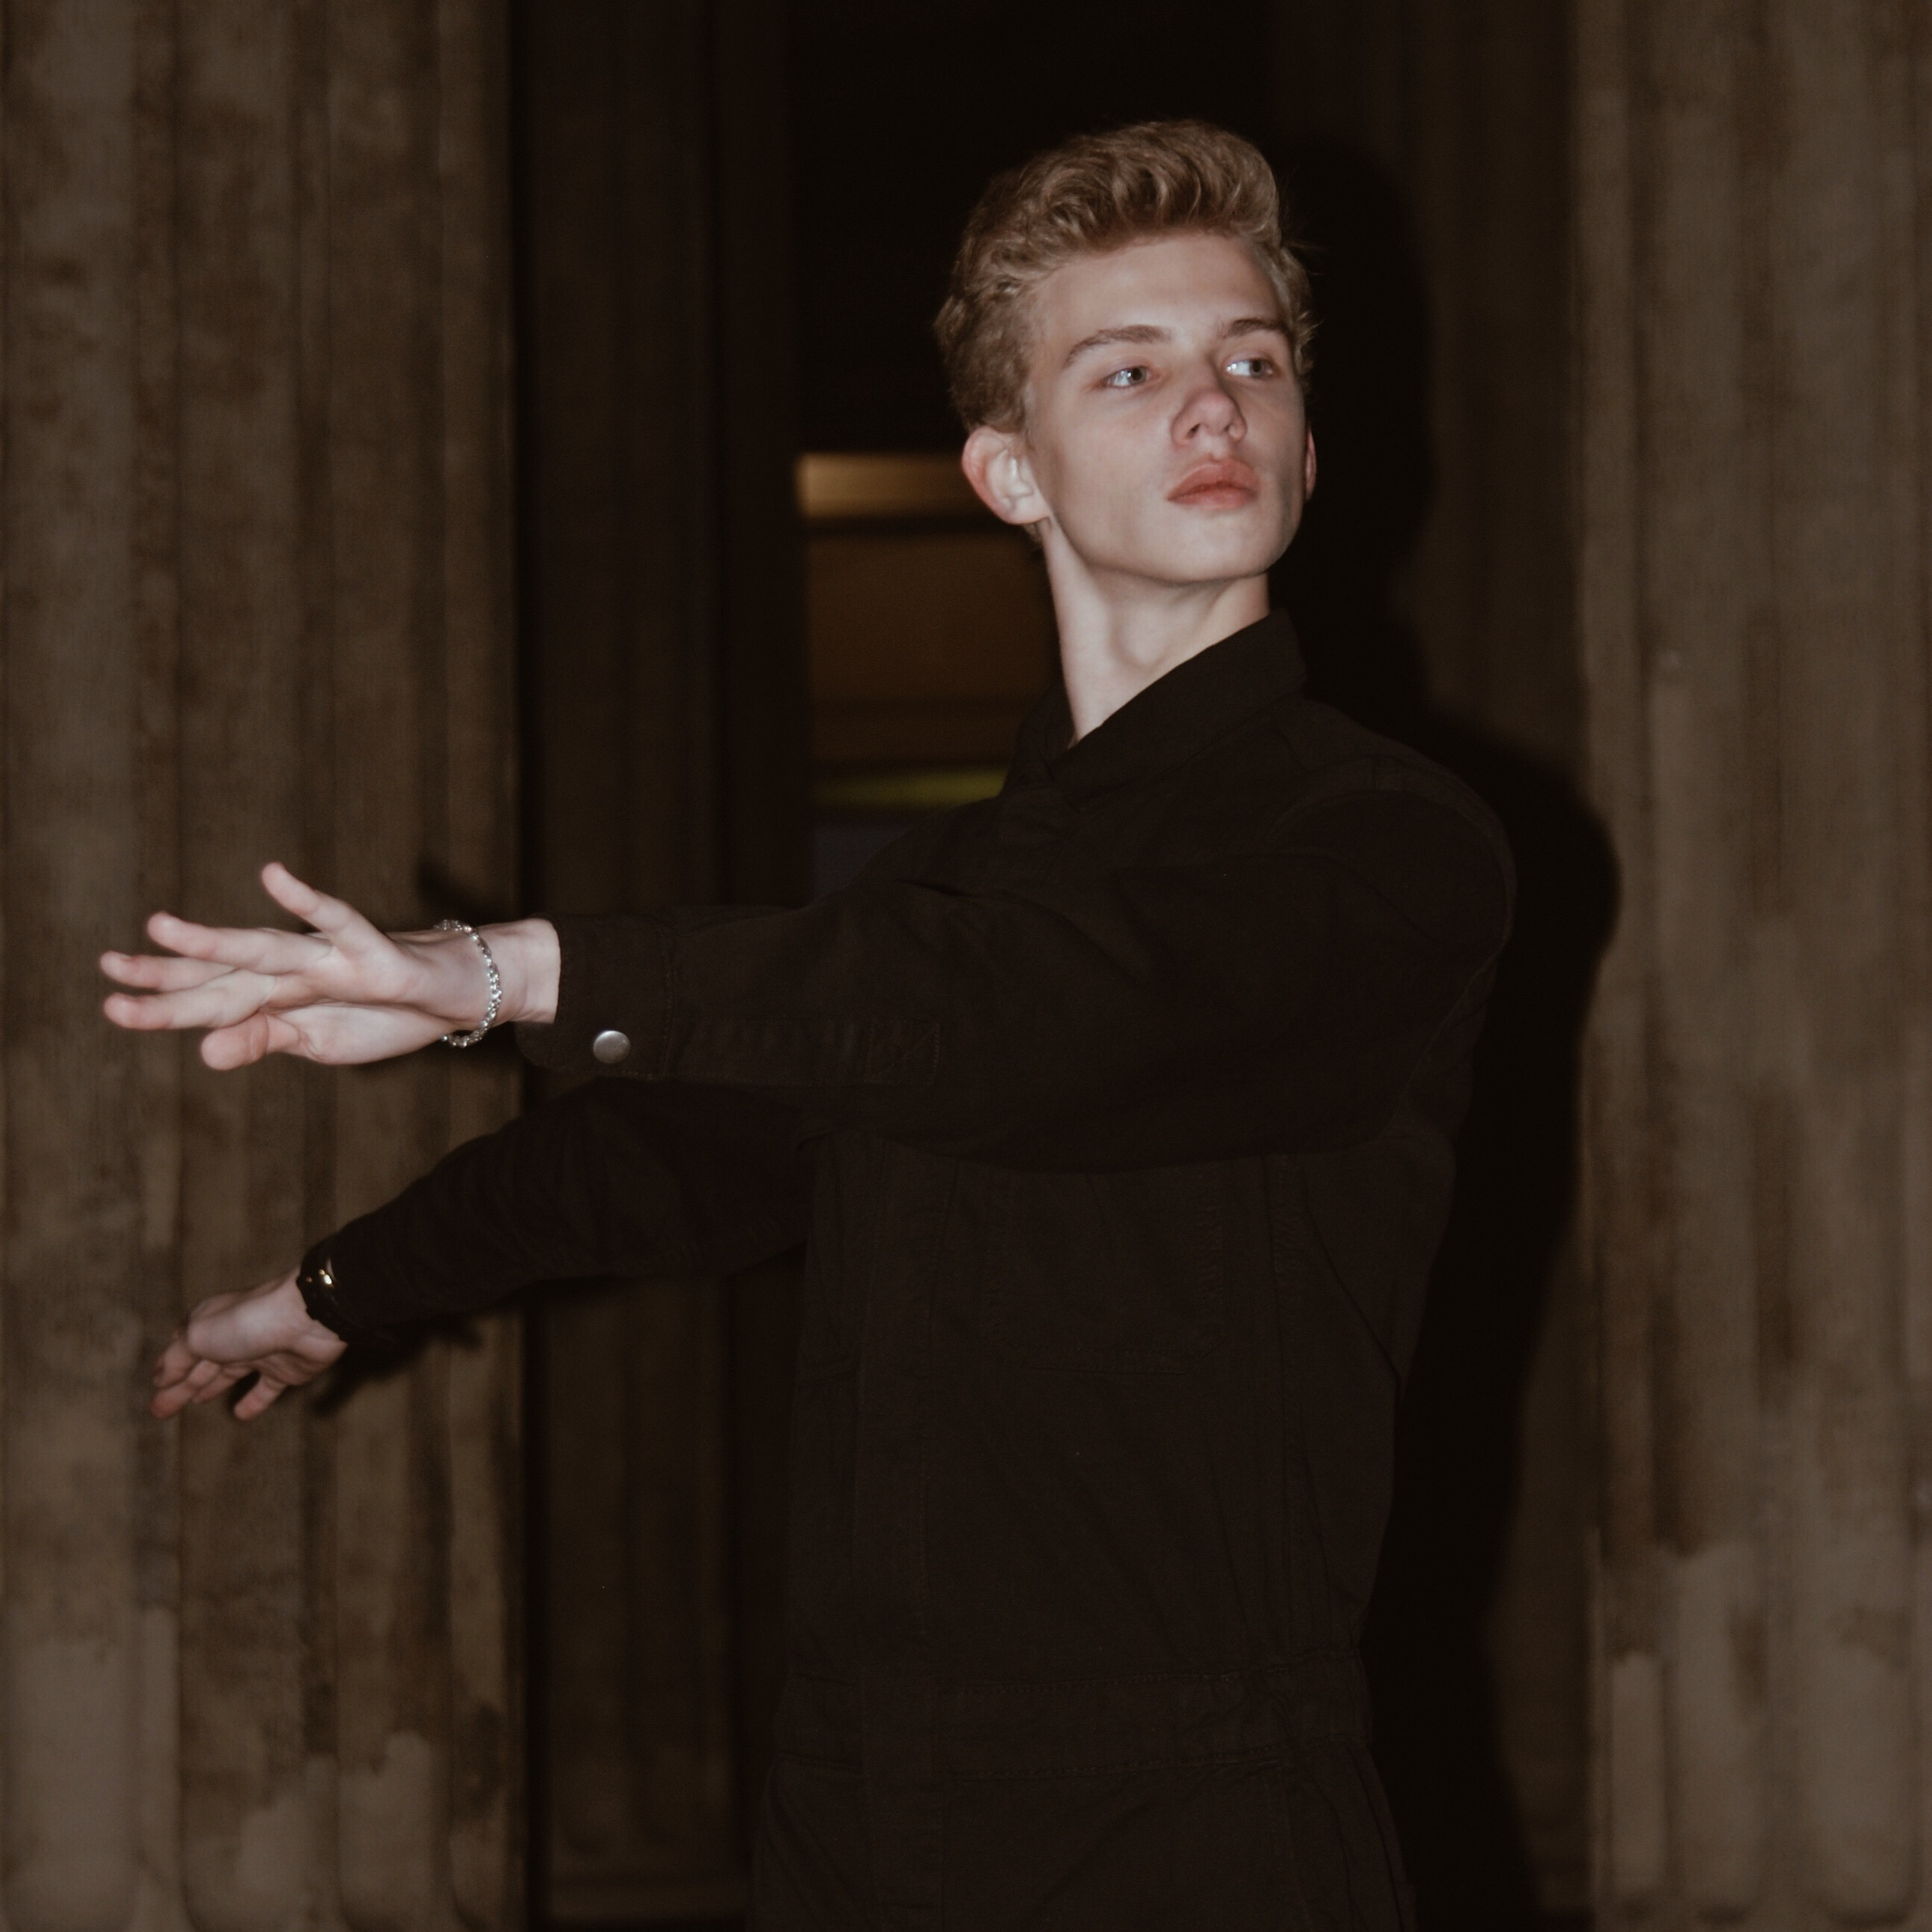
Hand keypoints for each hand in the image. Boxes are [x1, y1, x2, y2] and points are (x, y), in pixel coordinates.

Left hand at [100, 861, 558, 1067]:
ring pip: (265, 950)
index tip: (109, 1003)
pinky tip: (275, 875)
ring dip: (216, 942)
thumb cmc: (385, 1012)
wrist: (455, 993)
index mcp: (276, 996)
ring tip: (164, 929)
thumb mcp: (317, 1042)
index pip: (209, 1000)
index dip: (162, 1004)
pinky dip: (308, 901)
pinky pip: (338, 923)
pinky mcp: (373, 955)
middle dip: (167, 975)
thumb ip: (261, 1041)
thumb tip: (203, 1053)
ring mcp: (330, 961)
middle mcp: (293, 972)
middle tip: (108, 968)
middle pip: (222, 975)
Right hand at [151, 1270, 347, 1420]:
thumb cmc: (249, 1320)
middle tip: (158, 1411)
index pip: (182, 1349)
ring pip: (228, 1376)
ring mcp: (260, 1354)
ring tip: (195, 1403)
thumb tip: (159, 1377)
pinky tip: (239, 1415)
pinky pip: (266, 1390)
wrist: (309, 1317)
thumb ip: (178, 1358)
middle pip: (200, 1367)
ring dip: (210, 1389)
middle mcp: (233, 1337)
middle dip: (179, 1388)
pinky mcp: (286, 1370)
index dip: (168, 1367)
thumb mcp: (199, 1336)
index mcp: (209, 1323)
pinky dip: (253, 1402)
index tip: (155, 1384)